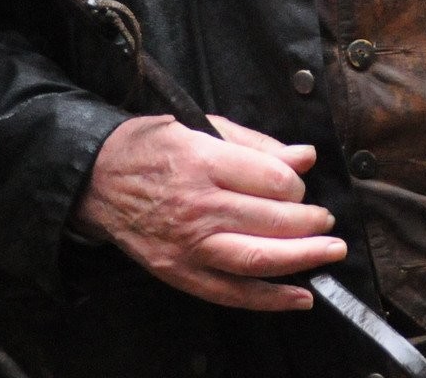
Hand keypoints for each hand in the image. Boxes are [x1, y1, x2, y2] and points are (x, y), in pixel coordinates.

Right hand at [71, 114, 346, 310]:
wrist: (95, 181)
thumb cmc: (150, 147)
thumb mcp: (200, 126)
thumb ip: (256, 144)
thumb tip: (304, 156)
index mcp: (203, 161)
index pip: (272, 180)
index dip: (297, 184)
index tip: (301, 185)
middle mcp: (198, 205)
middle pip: (271, 220)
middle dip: (311, 222)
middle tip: (328, 222)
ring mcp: (188, 244)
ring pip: (257, 258)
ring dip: (303, 258)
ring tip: (330, 252)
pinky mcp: (179, 272)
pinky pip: (232, 292)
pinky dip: (270, 298)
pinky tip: (300, 296)